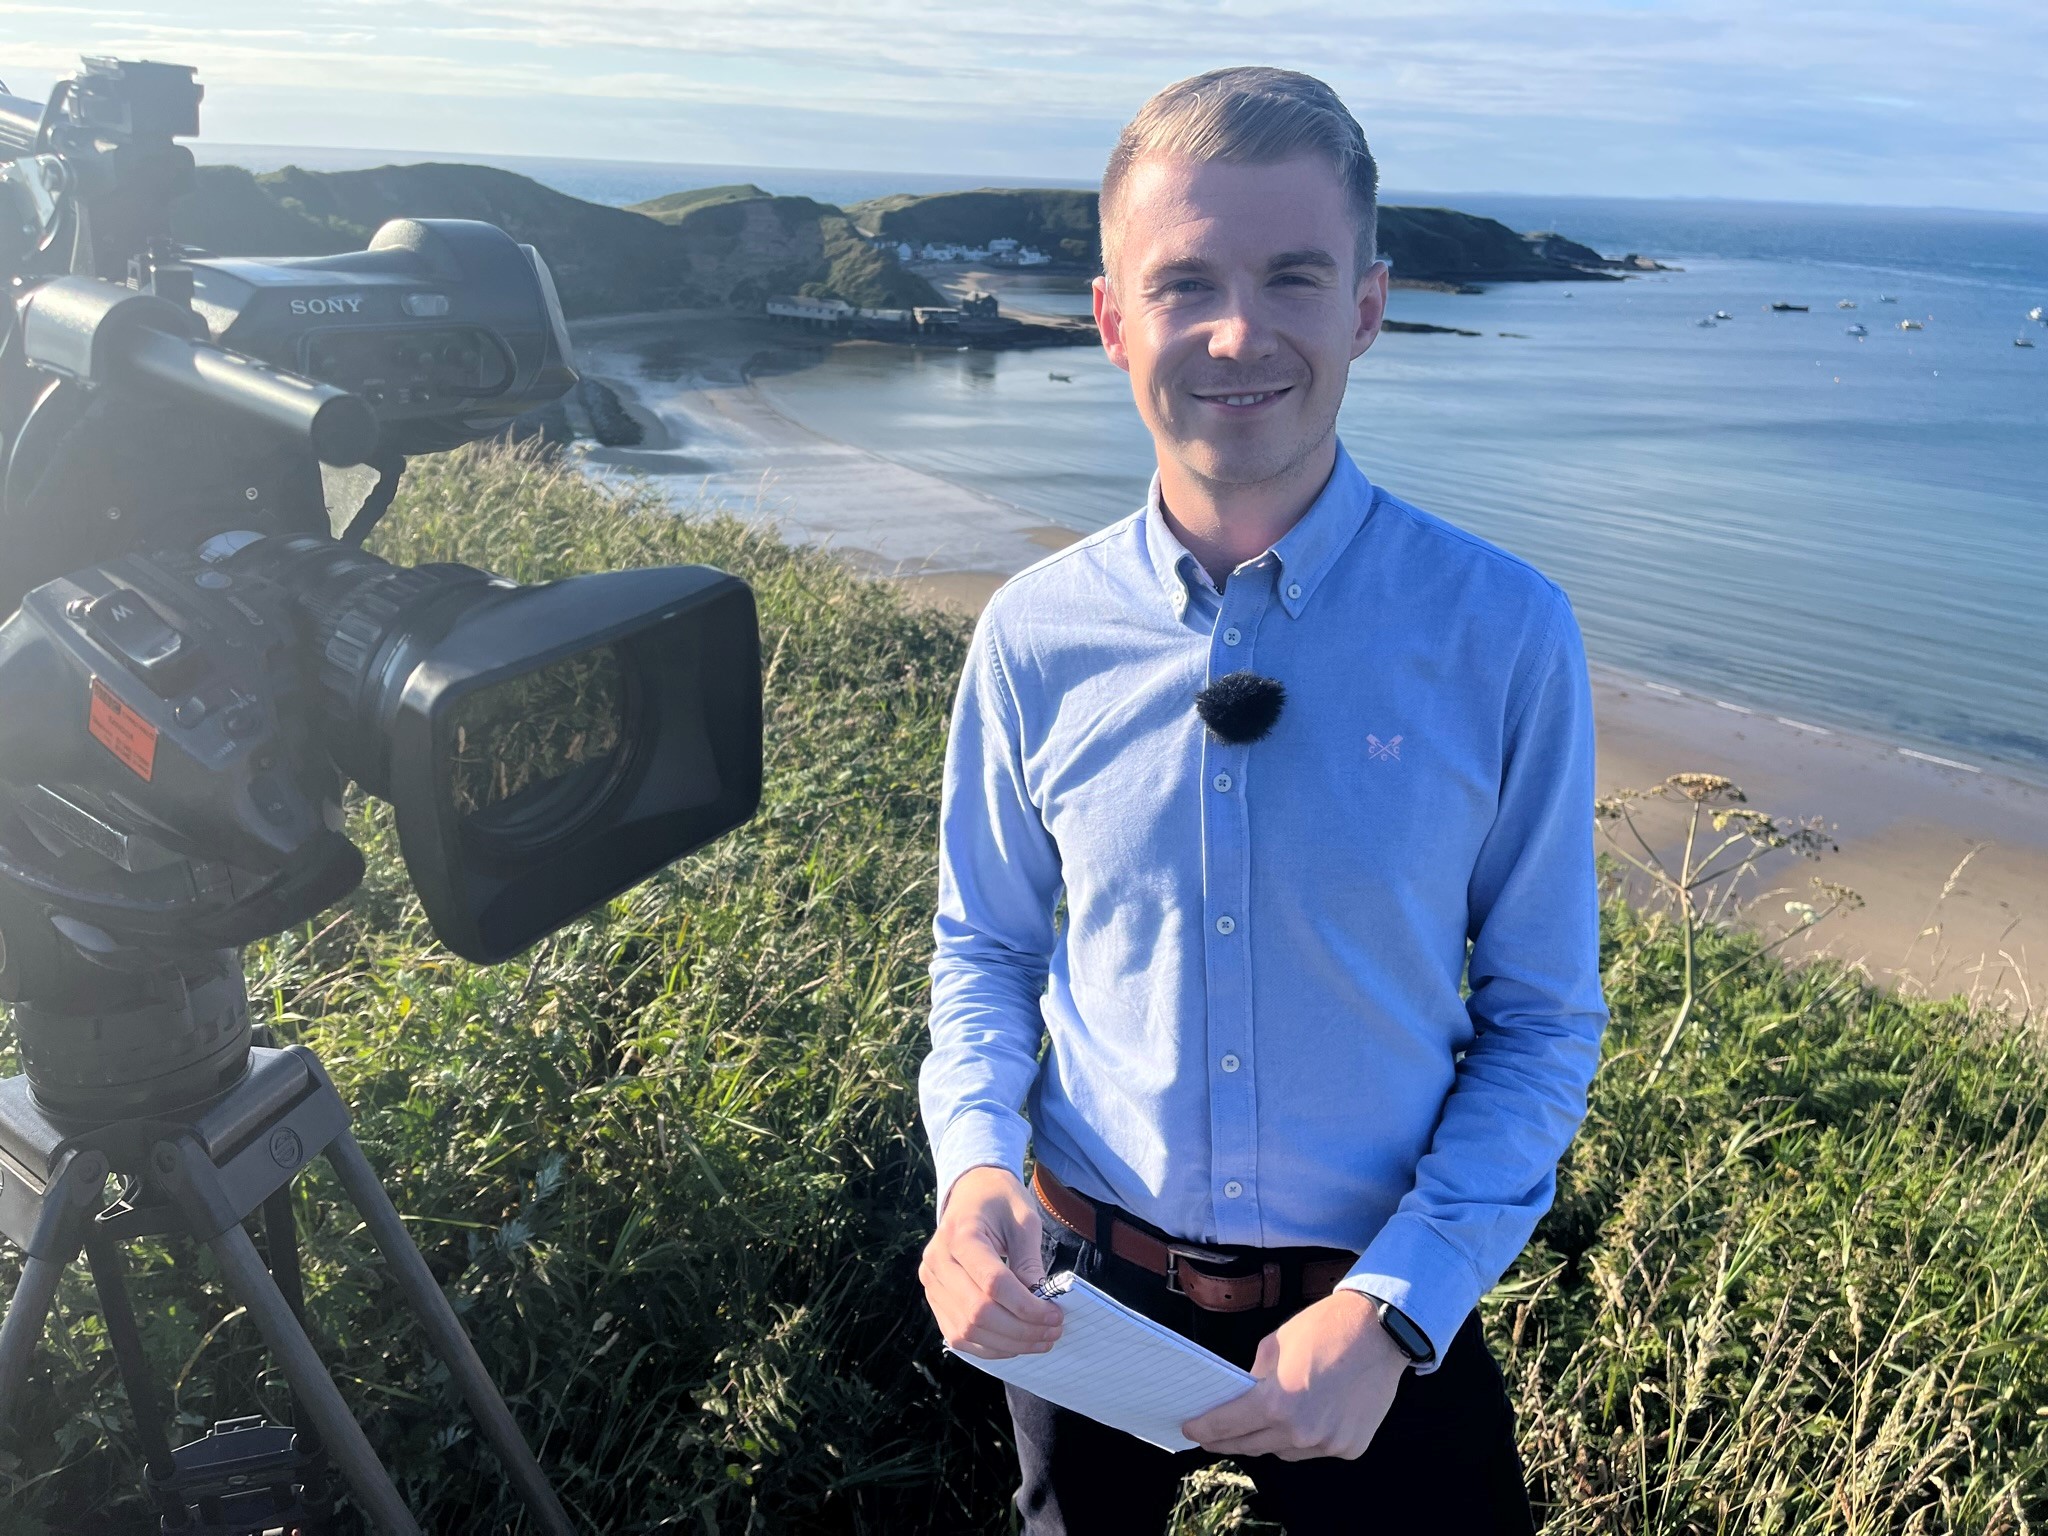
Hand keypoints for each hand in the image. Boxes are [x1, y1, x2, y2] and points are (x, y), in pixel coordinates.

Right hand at [919, 1166, 1063, 1359]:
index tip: (1055, 1315)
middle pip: (978, 1313)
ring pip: (966, 1330)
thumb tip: (1040, 1305)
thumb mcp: (1024, 1220)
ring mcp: (931, 1282)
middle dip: (1021, 1331)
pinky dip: (989, 1347)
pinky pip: (958, 1335)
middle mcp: (938, 1260)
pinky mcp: (934, 1297)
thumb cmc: (1000, 1201)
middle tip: (1053, 1333)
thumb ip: (1030, 1262)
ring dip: (1008, 1344)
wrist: (970, 1191)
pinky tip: (1015, 1343)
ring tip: (1040, 1340)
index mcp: (961, 1234)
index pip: (993, 1283)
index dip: (1026, 1307)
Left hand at [1183, 1291, 1407, 1460]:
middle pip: (1252, 1445)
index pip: (1227, 1425)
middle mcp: (1300, 1432)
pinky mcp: (1350, 1447)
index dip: (1204, 1429)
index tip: (1191, 1431)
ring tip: (1267, 1424)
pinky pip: (1317, 1450)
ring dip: (1272, 1439)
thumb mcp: (1274, 1344)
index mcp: (1275, 1403)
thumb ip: (1255, 1377)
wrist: (1379, 1331)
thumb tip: (1245, 1397)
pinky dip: (1308, 1438)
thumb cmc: (1324, 1329)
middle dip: (1229, 1441)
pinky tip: (1311, 1417)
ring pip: (1285, 1451)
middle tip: (1214, 1438)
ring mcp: (1327, 1444)